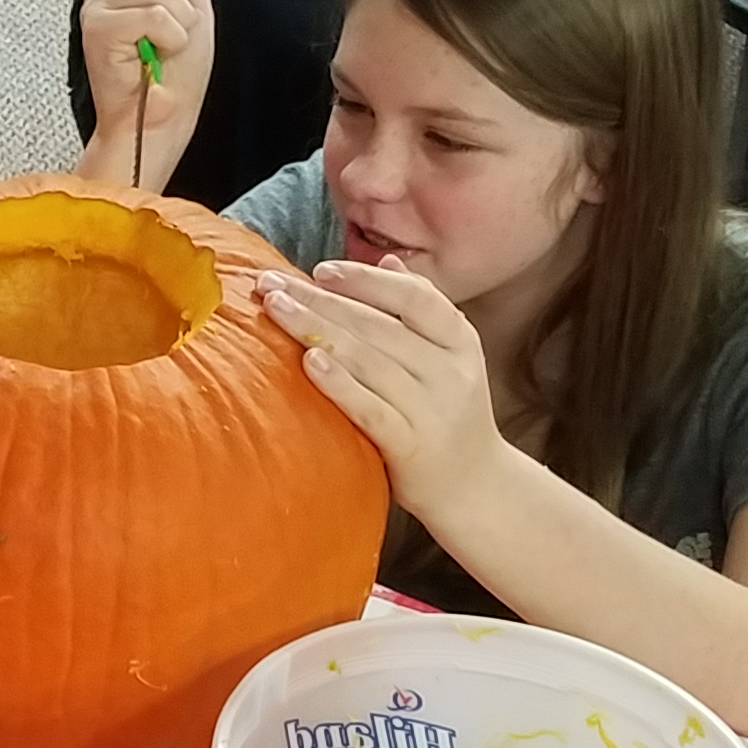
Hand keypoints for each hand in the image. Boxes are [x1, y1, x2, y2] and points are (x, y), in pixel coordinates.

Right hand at [77, 0, 211, 162]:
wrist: (163, 121)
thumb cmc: (176, 75)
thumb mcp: (195, 7)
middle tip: (177, 22)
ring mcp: (97, 7)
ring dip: (180, 17)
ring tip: (168, 42)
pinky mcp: (97, 29)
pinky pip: (152, 11)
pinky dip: (171, 35)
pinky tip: (159, 53)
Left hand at [257, 259, 509, 511]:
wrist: (476, 488)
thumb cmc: (447, 413)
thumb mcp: (449, 356)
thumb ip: (421, 307)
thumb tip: (387, 259)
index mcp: (459, 341)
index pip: (415, 297)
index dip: (366, 280)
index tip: (320, 270)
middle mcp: (450, 371)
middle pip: (379, 325)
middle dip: (321, 300)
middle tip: (271, 284)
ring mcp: (432, 410)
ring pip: (370, 361)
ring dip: (318, 330)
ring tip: (276, 311)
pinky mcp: (412, 448)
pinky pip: (371, 410)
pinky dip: (340, 384)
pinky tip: (309, 362)